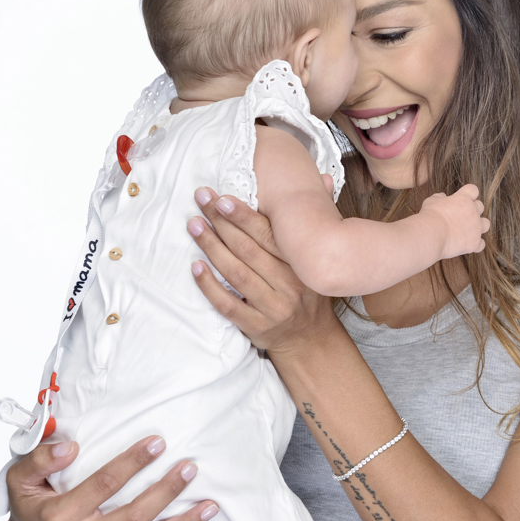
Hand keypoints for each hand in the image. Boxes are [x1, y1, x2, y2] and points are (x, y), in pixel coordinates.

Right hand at [4, 437, 221, 520]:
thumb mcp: (19, 480)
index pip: (104, 484)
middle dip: (165, 491)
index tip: (158, 442)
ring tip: (211, 506)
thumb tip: (70, 446)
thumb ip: (40, 459)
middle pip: (134, 515)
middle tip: (190, 468)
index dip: (132, 462)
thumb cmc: (31, 506)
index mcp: (61, 516)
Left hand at [187, 187, 342, 354]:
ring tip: (194, 225)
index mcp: (304, 265)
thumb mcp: (321, 258)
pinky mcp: (257, 327)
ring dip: (212, 247)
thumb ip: (319, 219)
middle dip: (222, 222)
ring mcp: (273, 308)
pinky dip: (210, 286)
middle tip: (201, 200)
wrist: (312, 341)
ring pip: (237, 274)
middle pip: (250, 250)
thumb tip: (325, 179)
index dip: (244, 215)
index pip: (270, 235)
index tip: (222, 197)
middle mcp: (291, 286)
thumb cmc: (310, 292)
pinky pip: (228, 305)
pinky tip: (196, 267)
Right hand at [420, 184, 489, 258]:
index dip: (468, 194)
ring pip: (486, 224)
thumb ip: (439, 197)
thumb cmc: (430, 216)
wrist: (431, 235)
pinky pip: (481, 244)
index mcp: (464, 198)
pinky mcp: (474, 243)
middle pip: (480, 206)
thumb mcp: (431, 201)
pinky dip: (475, 244)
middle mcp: (473, 212)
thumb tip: (443, 196)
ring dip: (479, 226)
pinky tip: (466, 244)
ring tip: (468, 230)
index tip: (461, 199)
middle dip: (472, 210)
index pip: (473, 190)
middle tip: (460, 216)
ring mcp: (476, 228)